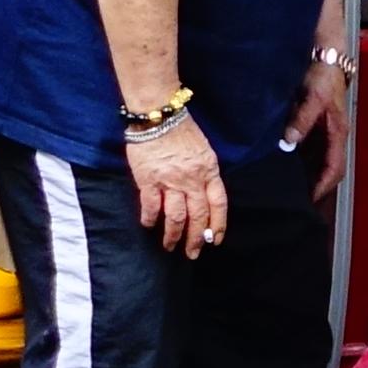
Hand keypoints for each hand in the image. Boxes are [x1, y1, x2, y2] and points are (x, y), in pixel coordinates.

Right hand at [127, 120, 229, 254]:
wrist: (159, 115)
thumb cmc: (182, 130)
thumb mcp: (204, 151)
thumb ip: (205, 174)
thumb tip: (204, 197)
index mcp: (209, 170)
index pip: (218, 203)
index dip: (217, 224)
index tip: (214, 240)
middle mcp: (192, 179)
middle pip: (198, 215)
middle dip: (196, 238)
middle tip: (192, 253)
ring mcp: (170, 181)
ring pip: (176, 216)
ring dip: (173, 235)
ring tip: (170, 246)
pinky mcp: (149, 180)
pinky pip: (151, 206)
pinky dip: (150, 219)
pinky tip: (149, 225)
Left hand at [285, 50, 352, 198]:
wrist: (325, 51)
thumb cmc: (325, 73)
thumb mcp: (315, 96)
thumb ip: (303, 119)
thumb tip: (289, 142)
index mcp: (337, 133)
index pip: (334, 170)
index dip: (322, 188)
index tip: (306, 201)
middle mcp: (330, 136)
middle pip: (322, 169)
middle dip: (309, 183)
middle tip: (288, 196)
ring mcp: (320, 130)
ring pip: (312, 159)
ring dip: (300, 170)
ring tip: (279, 181)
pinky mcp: (309, 122)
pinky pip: (302, 146)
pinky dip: (292, 155)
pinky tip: (276, 157)